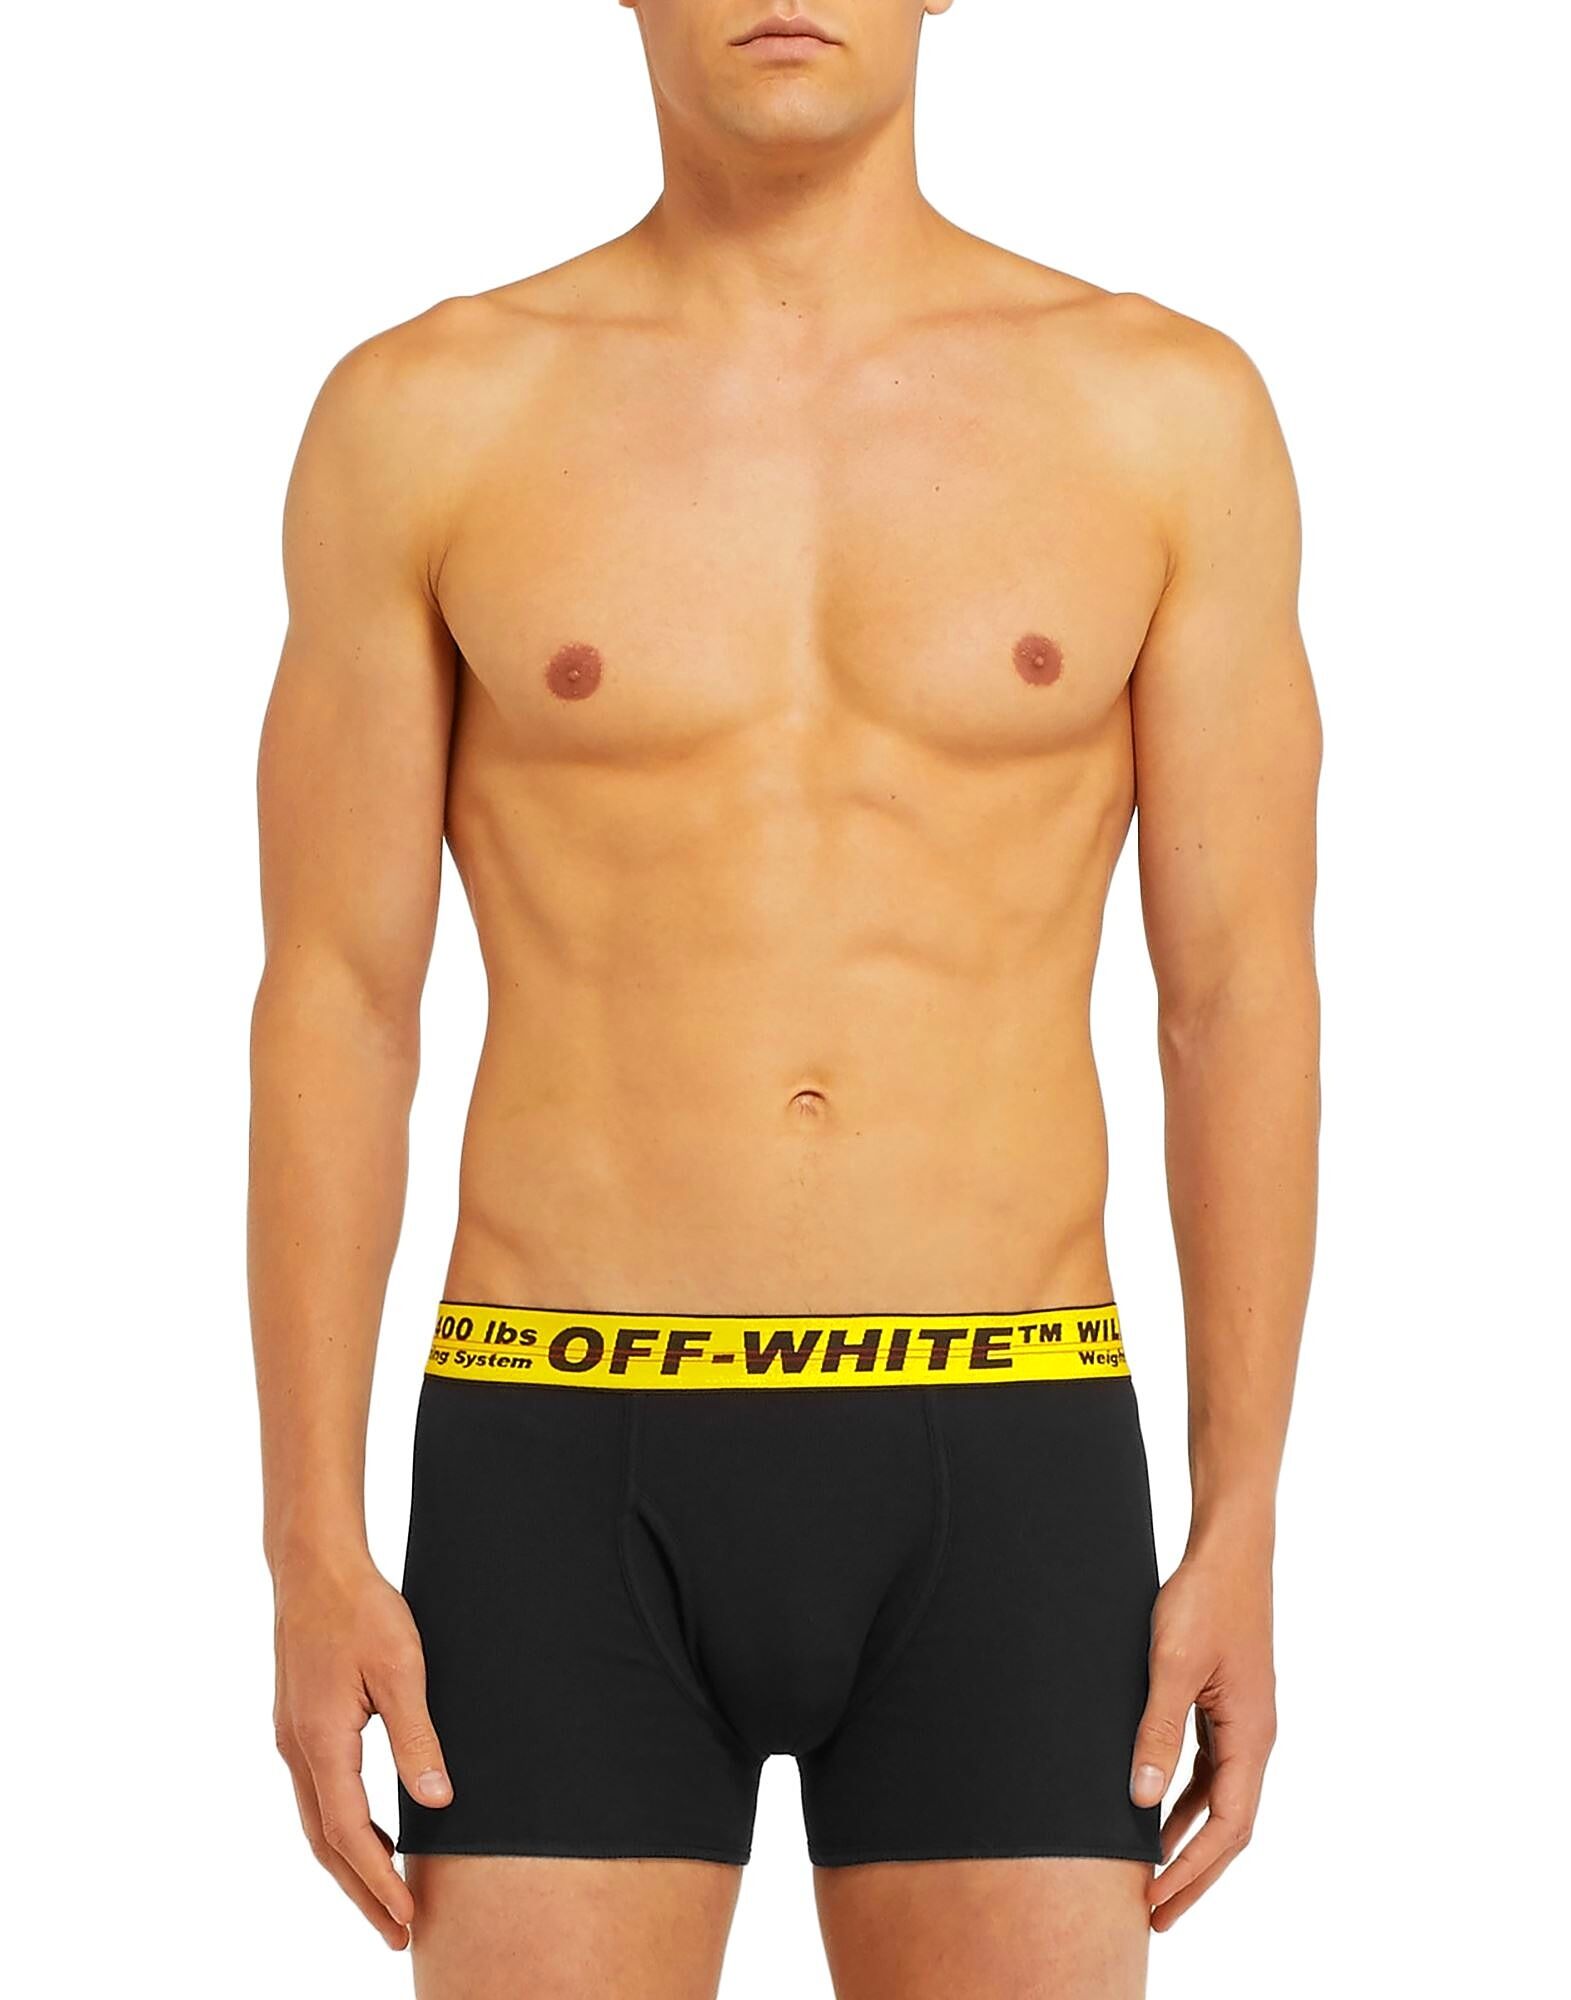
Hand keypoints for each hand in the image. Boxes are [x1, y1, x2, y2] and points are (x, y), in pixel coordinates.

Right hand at [271, 1554, 452, 1947]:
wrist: (314, 1566)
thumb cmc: (361, 1609)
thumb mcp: (400, 1669)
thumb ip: (417, 1736)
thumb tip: (437, 1801)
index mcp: (321, 1742)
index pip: (350, 1834)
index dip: (379, 1880)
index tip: (407, 1917)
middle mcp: (297, 1749)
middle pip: (326, 1843)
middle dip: (361, 1892)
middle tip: (397, 1935)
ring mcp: (292, 1738)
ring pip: (318, 1822)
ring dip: (350, 1864)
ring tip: (386, 1898)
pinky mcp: (298, 1725)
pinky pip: (318, 1795)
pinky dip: (341, 1828)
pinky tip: (371, 1832)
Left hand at [1131, 1549, 1276, 1929]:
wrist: (1229, 1549)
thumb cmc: (1205, 1598)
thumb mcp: (1173, 1663)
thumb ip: (1158, 1729)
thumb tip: (1141, 1797)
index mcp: (1252, 1735)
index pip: (1228, 1827)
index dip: (1193, 1870)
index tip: (1157, 1900)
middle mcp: (1255, 1738)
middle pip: (1229, 1827)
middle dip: (1194, 1874)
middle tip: (1156, 1916)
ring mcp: (1242, 1724)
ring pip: (1220, 1802)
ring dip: (1188, 1843)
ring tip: (1153, 1880)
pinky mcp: (1226, 1707)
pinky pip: (1210, 1771)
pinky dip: (1186, 1802)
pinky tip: (1157, 1815)